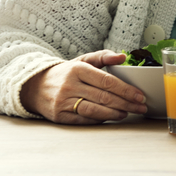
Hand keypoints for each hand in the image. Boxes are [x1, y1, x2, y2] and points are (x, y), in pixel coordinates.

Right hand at [19, 50, 146, 123]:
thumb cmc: (66, 73)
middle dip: (126, 103)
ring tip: (128, 113)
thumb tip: (123, 57)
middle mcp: (70, 85)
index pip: (107, 81)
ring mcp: (63, 101)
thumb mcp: (82, 60)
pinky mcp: (59, 116)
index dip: (126, 90)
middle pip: (104, 97)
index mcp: (77, 69)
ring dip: (115, 113)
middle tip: (140, 107)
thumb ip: (103, 56)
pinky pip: (84, 119)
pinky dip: (100, 119)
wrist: (35, 86)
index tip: (139, 95)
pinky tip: (111, 117)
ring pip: (94, 110)